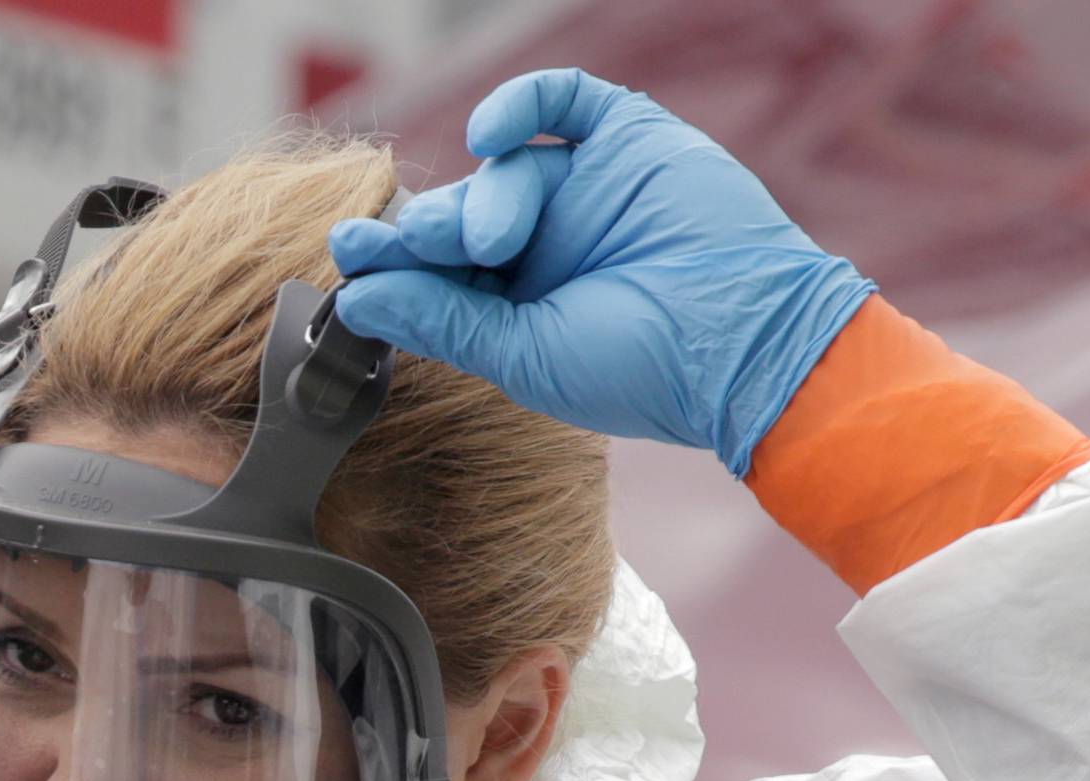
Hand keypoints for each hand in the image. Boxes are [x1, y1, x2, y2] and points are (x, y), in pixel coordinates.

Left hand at [329, 68, 873, 475]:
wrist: (741, 338)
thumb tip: (355, 300)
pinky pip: (557, 103)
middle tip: (419, 243)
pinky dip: (516, 107)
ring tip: (489, 238)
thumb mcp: (518, 354)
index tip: (348, 253)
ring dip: (481, 197)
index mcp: (519, 308)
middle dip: (432, 230)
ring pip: (502, 169)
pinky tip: (488, 133)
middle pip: (460, 217)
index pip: (438, 275)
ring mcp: (584, 190)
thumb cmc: (636, 368)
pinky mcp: (624, 139)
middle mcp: (547, 247)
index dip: (391, 263)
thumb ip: (438, 320)